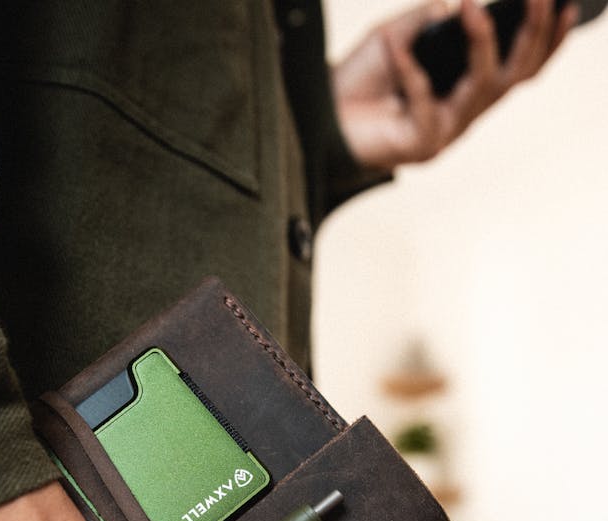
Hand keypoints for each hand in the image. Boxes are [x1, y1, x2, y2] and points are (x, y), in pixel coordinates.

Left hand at [333, 0, 577, 170]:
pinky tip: (392, 42)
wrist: (315, 119)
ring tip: (469, 8)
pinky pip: (426, 101)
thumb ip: (427, 22)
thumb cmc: (356, 82)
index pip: (519, 65)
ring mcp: (445, 132)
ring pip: (484, 87)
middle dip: (532, 34)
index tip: (564, 4)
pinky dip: (410, 68)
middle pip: (515, 76)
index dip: (547, 38)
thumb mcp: (394, 37)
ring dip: (481, 45)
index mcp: (464, 88)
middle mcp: (463, 113)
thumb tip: (456, 5)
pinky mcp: (421, 146)